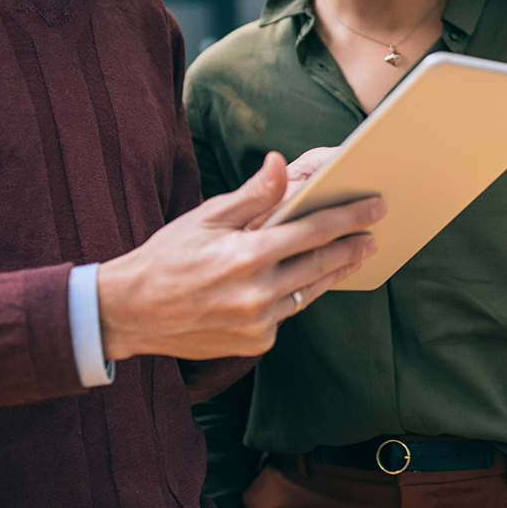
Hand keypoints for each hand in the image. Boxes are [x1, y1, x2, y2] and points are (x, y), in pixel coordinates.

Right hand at [97, 152, 383, 359]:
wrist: (130, 312)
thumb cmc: (167, 257)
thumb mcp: (205, 217)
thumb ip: (252, 195)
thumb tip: (281, 164)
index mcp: (246, 256)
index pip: (312, 231)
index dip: (349, 217)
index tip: (375, 207)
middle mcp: (256, 294)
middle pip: (320, 265)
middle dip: (352, 247)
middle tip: (375, 233)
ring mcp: (257, 323)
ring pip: (308, 293)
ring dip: (334, 273)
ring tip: (354, 256)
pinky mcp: (254, 343)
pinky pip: (286, 315)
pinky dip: (295, 296)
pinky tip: (307, 281)